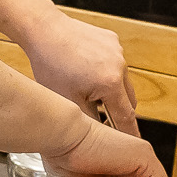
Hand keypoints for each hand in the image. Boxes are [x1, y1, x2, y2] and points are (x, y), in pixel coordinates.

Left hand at [19, 11, 135, 131]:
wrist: (43, 30)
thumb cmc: (50, 65)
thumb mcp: (67, 101)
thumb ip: (90, 121)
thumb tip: (102, 136)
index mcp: (110, 83)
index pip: (126, 117)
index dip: (129, 134)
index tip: (132, 146)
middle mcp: (120, 65)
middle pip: (128, 100)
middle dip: (117, 111)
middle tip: (100, 117)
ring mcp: (118, 50)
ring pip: (122, 81)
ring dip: (111, 90)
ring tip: (84, 88)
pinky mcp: (112, 40)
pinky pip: (115, 63)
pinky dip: (106, 71)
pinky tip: (84, 70)